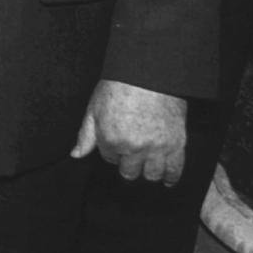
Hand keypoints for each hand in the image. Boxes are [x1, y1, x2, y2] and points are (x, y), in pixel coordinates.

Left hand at [72, 78, 187, 183]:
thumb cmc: (119, 87)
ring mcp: (156, 148)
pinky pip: (175, 170)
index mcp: (110, 140)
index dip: (111, 149)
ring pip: (151, 175)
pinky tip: (167, 179)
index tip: (117, 138)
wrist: (149, 74)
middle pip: (129, 172)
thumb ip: (85, 135)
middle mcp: (133, 148)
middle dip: (127, 164)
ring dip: (147, 171)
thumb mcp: (94, 109)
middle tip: (131, 152)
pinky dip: (171, 177)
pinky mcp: (176, 144)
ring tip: (146, 164)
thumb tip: (76, 154)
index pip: (108, 158)